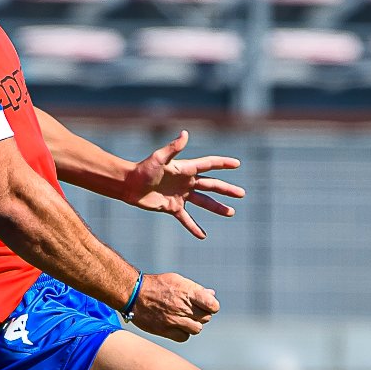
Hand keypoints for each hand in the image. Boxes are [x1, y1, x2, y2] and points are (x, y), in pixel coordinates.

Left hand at [125, 130, 244, 239]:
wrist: (129, 185)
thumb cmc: (143, 169)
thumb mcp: (158, 158)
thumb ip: (173, 148)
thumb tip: (185, 134)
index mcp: (185, 169)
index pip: (208, 165)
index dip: (223, 164)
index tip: (237, 164)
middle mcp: (186, 182)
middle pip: (211, 185)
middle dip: (226, 189)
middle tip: (241, 194)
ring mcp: (180, 195)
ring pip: (203, 202)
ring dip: (217, 207)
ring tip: (230, 212)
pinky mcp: (172, 207)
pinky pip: (186, 218)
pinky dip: (193, 227)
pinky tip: (202, 235)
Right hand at [126, 272, 219, 341]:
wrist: (134, 294)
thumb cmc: (157, 285)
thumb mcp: (177, 280)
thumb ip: (195, 289)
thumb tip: (211, 294)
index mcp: (188, 292)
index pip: (213, 305)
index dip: (212, 306)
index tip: (207, 305)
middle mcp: (183, 307)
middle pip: (206, 318)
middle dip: (201, 315)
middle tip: (191, 311)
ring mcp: (174, 319)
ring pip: (197, 329)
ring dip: (193, 325)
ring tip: (183, 318)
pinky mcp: (165, 330)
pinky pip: (184, 337)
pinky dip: (183, 333)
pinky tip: (176, 326)